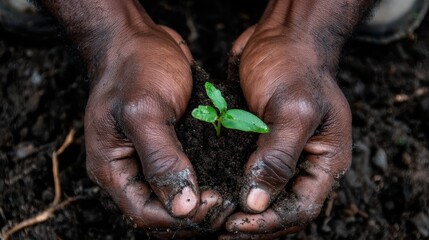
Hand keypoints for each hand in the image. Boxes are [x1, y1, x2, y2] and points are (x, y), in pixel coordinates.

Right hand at [83, 10, 233, 233]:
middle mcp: (129, 169)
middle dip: (194, 215)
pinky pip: (185, 175)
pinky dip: (205, 181)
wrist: (139, 38)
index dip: (180, 219)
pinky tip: (228, 176)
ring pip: (175, 197)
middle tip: (228, 202)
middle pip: (161, 212)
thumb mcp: (145, 110)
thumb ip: (161, 158)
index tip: (215, 205)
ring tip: (232, 194)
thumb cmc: (135, 67)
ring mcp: (148, 159)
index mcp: (113, 167)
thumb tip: (182, 207)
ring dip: (202, 202)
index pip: (145, 214)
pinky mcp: (167, 146)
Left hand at [220, 6, 353, 238]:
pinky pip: (248, 175)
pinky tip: (212, 192)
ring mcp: (282, 154)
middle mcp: (304, 163)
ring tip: (213, 219)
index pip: (301, 208)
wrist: (281, 37)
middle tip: (221, 230)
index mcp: (325, 160)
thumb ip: (278, 156)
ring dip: (241, 211)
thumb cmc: (295, 66)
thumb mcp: (293, 108)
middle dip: (254, 223)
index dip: (270, 223)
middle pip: (282, 209)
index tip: (237, 224)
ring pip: (264, 197)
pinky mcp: (260, 144)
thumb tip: (257, 202)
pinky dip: (232, 188)